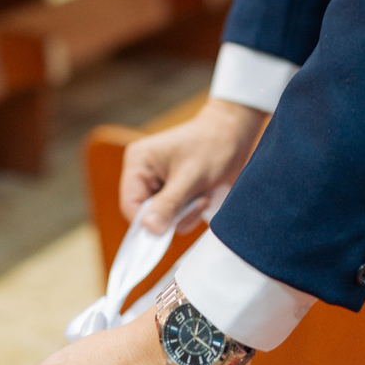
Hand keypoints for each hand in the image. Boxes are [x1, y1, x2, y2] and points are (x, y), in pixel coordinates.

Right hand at [120, 97, 266, 233]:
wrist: (234, 134)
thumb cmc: (212, 146)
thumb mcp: (191, 178)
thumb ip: (168, 204)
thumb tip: (150, 230)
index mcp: (138, 162)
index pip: (130, 204)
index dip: (147, 222)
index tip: (169, 231)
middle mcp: (143, 172)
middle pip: (146, 214)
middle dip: (174, 215)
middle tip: (197, 201)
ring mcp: (157, 182)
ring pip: (162, 218)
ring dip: (186, 213)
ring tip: (203, 195)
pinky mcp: (171, 189)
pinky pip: (174, 214)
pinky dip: (191, 211)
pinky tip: (203, 195)